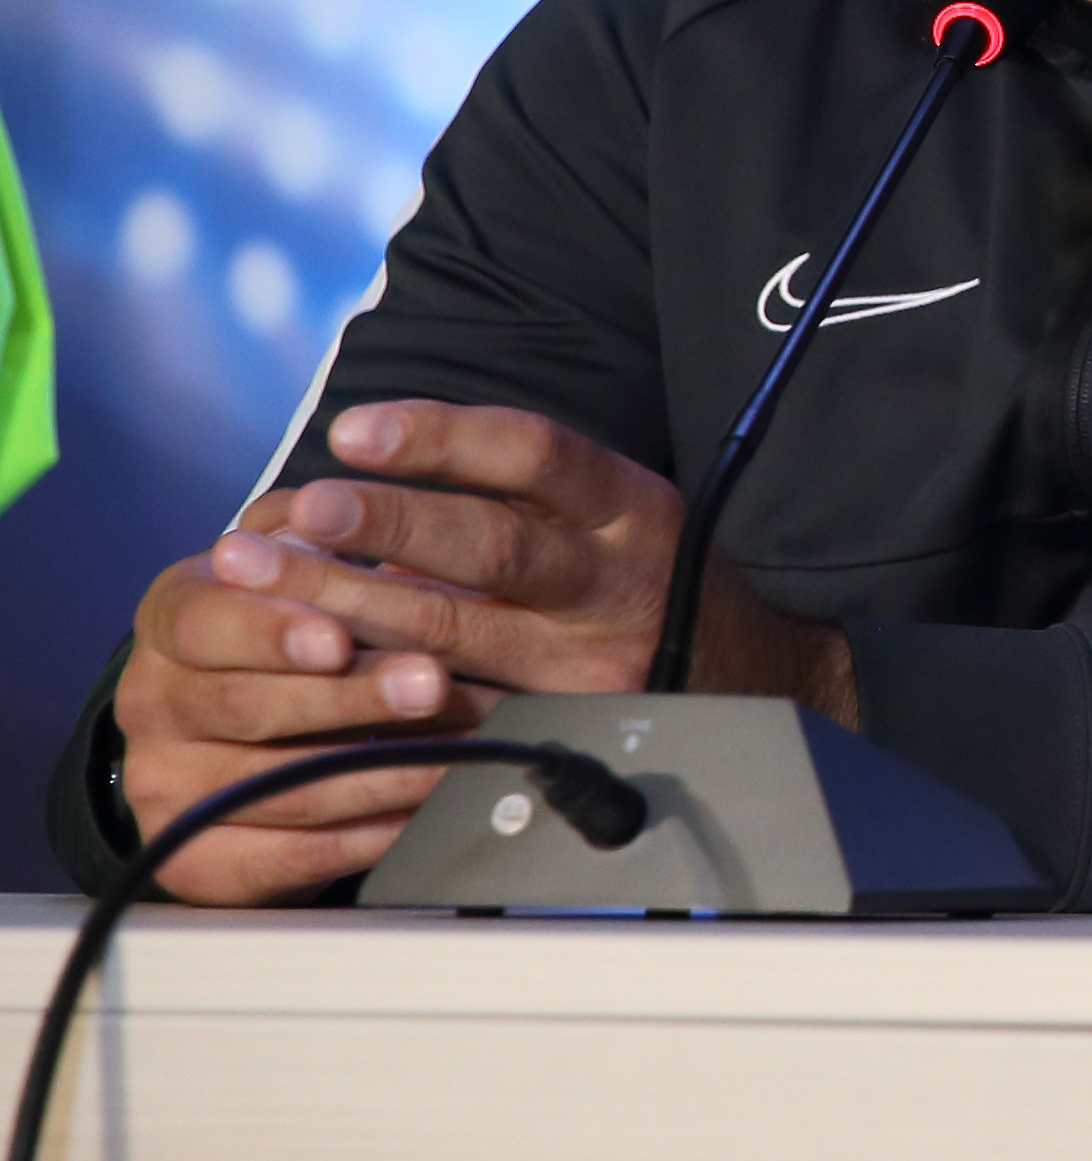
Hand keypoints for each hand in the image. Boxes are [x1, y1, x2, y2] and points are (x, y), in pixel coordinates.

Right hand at [116, 486, 495, 904]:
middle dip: (351, 698)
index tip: (338, 636)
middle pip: (248, 706)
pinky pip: (287, 857)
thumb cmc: (291, 628)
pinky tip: (423, 811)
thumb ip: (317, 536)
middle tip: (432, 685)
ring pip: (277, 786)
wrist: (242, 729)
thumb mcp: (297, 566)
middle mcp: (153, 700)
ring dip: (379, 769)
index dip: (273, 631)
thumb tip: (337, 506)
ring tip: (457, 749)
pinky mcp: (194, 858)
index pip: (207, 621)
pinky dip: (365, 836)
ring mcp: (165, 783)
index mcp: (174, 617)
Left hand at [119, 401, 849, 902]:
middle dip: (381, 526)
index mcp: (631, 509)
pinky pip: (455, 712)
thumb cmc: (655, 578)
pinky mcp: (559, 732)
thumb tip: (369, 488)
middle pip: (490, 547)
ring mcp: (587, 666)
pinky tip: (309, 672)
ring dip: (348, 606)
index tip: (356, 428)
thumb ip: (511, 500)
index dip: (442, 437)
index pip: (536, 455)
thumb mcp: (612, 513)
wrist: (756, 683)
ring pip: (456, 635)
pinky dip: (376, 689)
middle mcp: (614, 584)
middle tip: (292, 513)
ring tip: (265, 582)